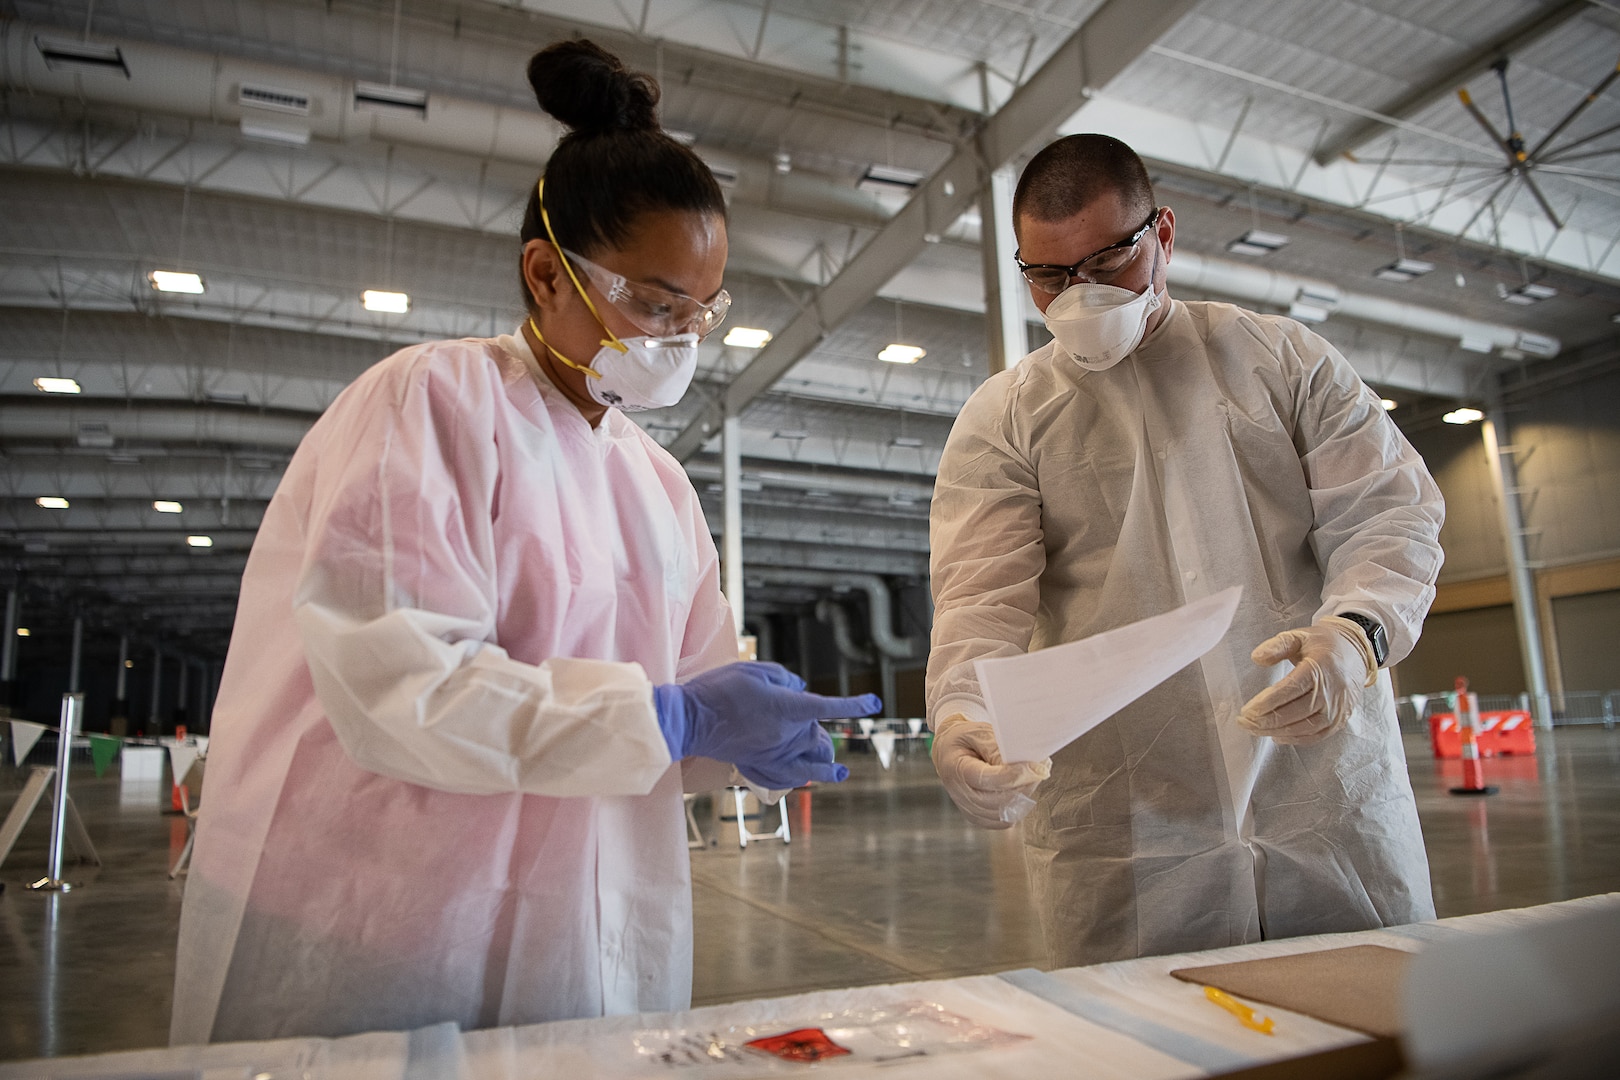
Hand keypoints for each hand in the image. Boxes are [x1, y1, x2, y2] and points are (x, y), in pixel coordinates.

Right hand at [654, 662, 880, 788]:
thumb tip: (800, 688)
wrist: (689, 719)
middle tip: (816, 728)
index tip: (874, 704)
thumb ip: (784, 678)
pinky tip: (820, 777)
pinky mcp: (758, 765)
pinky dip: (807, 777)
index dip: (854, 705)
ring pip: (812, 761)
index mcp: (787, 708)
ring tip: (837, 767)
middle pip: (819, 735)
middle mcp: (785, 735)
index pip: (829, 706)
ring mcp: (773, 754)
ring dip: (825, 761)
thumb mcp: (755, 670)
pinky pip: (790, 778)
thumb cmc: (719, 689)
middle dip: (822, 731)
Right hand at [931, 714, 1050, 828]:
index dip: (1014, 776)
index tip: (1037, 767)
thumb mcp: (978, 733)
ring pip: (1006, 813)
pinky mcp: (978, 818)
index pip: (987, 779)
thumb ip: (997, 747)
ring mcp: (968, 809)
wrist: (950, 753)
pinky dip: (1017, 806)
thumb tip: (1022, 764)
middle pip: (1000, 800)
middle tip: (1040, 767)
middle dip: (1026, 785)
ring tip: (1030, 775)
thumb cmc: (965, 740)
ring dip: (1024, 795)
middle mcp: (960, 794)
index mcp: (956, 769)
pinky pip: (1005, 820)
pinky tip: (1020, 789)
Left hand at [1238, 616, 1376, 744]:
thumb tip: (1256, 658)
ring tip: (1255, 729)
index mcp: (1319, 668)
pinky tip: (1277, 736)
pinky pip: (1317, 735)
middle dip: (1266, 721)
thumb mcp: (1299, 636)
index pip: (1289, 690)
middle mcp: (1331, 691)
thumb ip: (1277, 646)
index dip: (1265, 703)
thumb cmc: (1324, 645)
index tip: (1246, 710)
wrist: (1356, 653)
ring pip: (1304, 727)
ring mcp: (1337, 708)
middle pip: (1294, 713)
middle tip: (1244, 722)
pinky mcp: (1341, 719)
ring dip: (1277, 732)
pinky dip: (1296, 738)